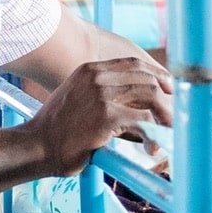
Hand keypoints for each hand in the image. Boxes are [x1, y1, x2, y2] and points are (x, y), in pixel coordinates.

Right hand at [26, 57, 175, 176]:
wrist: (36, 146)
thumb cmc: (56, 130)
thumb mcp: (75, 99)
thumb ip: (99, 94)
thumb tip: (130, 103)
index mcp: (89, 70)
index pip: (133, 64)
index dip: (156, 75)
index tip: (170, 90)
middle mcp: (96, 77)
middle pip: (146, 77)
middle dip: (166, 97)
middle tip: (175, 116)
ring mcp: (101, 94)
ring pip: (150, 95)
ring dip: (164, 116)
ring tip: (168, 133)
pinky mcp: (106, 116)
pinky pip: (143, 120)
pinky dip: (154, 135)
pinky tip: (153, 148)